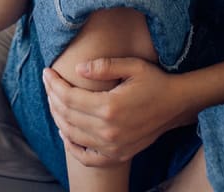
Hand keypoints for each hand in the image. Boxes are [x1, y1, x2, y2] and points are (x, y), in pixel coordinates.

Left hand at [42, 58, 186, 167]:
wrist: (176, 104)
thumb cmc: (155, 81)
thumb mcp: (133, 65)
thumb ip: (104, 66)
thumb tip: (78, 68)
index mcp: (110, 106)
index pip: (70, 97)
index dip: (54, 85)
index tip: (47, 72)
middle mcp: (108, 130)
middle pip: (67, 116)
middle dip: (52, 98)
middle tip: (47, 83)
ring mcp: (112, 146)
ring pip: (72, 135)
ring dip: (58, 118)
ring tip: (53, 101)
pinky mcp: (117, 155)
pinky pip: (86, 157)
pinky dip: (72, 147)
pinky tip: (65, 133)